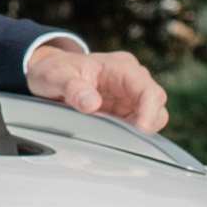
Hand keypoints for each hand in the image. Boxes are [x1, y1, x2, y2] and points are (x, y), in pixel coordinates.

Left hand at [29, 40, 171, 135]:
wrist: (49, 72)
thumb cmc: (55, 70)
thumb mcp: (56, 76)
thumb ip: (73, 88)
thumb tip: (92, 103)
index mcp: (121, 67)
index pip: (150, 92)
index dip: (149, 115)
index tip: (136, 134)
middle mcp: (131, 79)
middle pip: (156, 107)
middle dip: (142, 126)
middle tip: (116, 140)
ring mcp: (129, 95)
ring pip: (150, 119)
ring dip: (134, 133)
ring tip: (106, 136)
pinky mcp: (124, 110)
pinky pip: (136, 126)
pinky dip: (126, 136)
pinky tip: (106, 137)